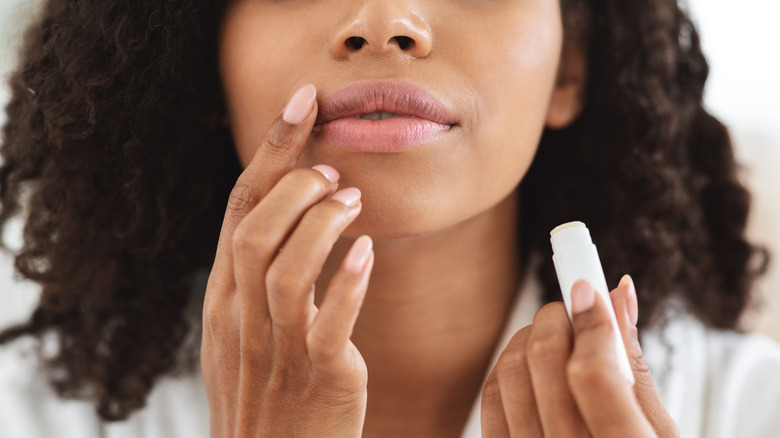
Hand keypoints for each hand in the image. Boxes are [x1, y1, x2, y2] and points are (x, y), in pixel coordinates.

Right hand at [200, 84, 371, 437]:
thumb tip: (290, 219)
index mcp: (225, 299)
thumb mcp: (245, 333)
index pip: (240, 208)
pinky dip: (347, 282)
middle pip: (255, 228)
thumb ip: (257, 280)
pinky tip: (368, 253)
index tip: (302, 102)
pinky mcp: (319, 376)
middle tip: (332, 170)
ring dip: (321, 224)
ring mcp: (277, 347)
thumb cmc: (267, 395)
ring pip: (285, 268)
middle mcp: (242, 317)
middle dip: (294, 184)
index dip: (271, 151)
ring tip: (353, 201)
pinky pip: (328, 323)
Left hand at [481, 275, 679, 436]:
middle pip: (542, 363)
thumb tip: (617, 294)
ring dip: (528, 339)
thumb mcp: (660, 432)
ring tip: (555, 337)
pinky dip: (507, 369)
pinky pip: (488, 401)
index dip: (590, 321)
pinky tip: (530, 365)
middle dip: (556, 318)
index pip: (594, 375)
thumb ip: (636, 366)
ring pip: (507, 374)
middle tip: (574, 309)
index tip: (589, 287)